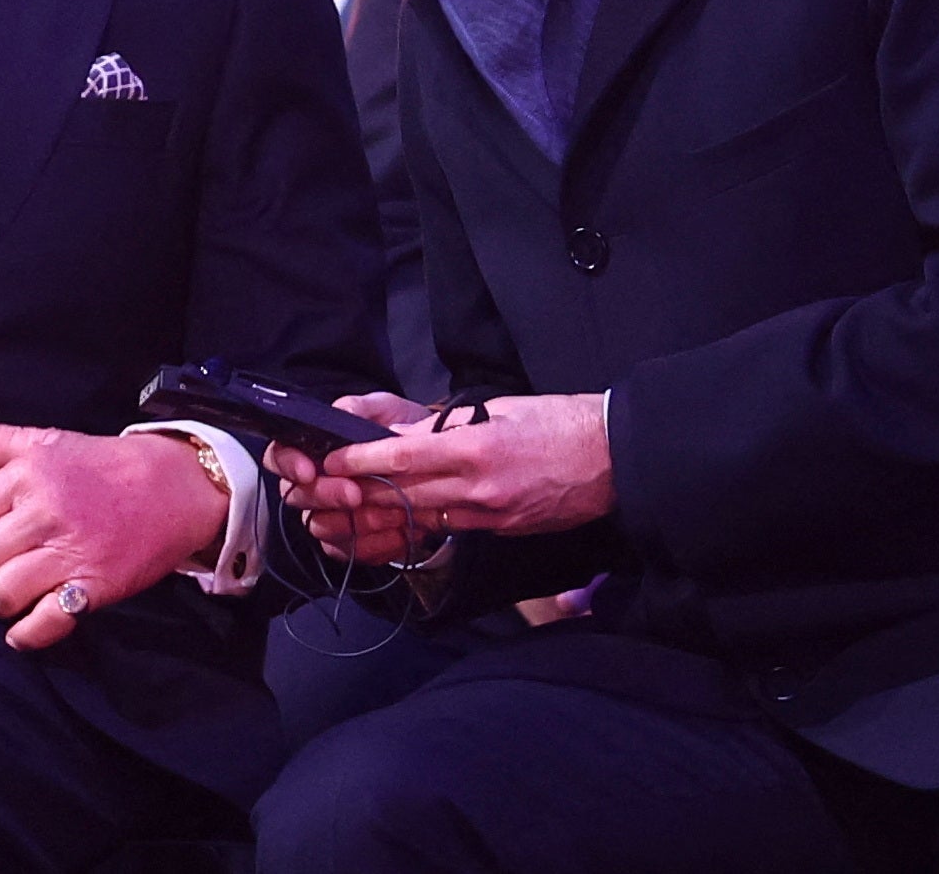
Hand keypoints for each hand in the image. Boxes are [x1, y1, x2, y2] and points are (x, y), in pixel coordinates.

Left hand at [0, 407, 227, 650]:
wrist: (175, 487)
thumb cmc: (99, 466)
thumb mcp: (40, 442)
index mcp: (27, 473)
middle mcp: (46, 511)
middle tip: (0, 571)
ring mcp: (72, 550)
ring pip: (3, 594)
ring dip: (2, 604)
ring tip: (17, 595)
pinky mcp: (96, 586)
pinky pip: (42, 624)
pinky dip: (27, 635)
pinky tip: (29, 626)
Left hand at [270, 394, 613, 565]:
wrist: (615, 458)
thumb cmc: (563, 422)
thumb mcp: (503, 409)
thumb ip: (452, 428)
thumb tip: (409, 440)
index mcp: (477, 449)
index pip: (402, 459)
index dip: (360, 461)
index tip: (331, 459)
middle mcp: (479, 488)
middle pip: (404, 496)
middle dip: (359, 494)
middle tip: (323, 492)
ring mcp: (491, 515)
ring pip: (423, 518)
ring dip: (383, 516)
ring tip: (347, 511)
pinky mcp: (503, 530)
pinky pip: (452, 527)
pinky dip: (422, 523)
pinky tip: (399, 520)